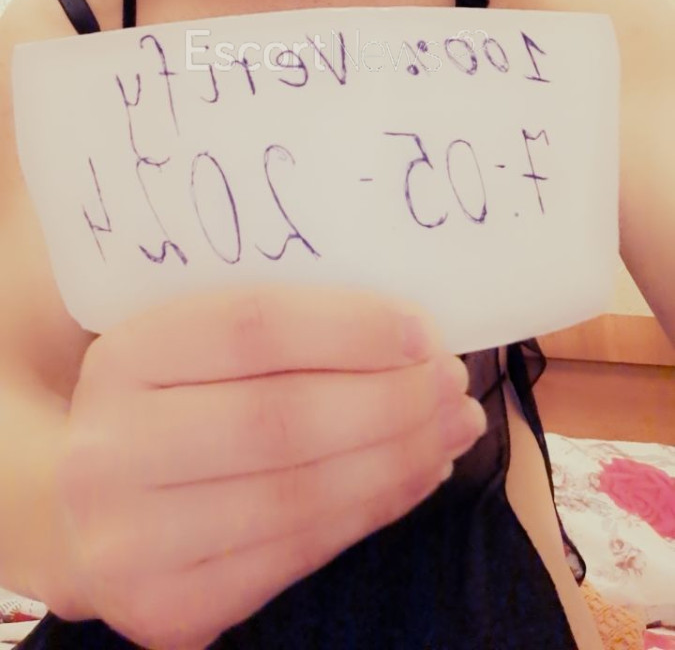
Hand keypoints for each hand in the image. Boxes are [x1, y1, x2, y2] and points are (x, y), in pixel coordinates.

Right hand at [55, 285, 485, 649]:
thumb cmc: (163, 403)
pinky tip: (414, 474)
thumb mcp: (184, 342)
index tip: (422, 328)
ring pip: (299, 497)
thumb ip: (267, 326)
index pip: (251, 326)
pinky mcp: (170, 610)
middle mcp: (112, 452)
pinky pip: (296, 556)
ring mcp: (134, 543)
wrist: (79, 510)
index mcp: (122, 357)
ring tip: (452, 427)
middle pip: (282, 421)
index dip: (349, 327)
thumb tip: (401, 327)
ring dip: (398, 459)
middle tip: (450, 382)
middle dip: (391, 400)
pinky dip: (371, 510)